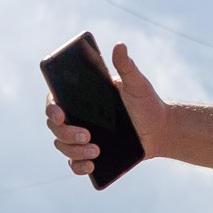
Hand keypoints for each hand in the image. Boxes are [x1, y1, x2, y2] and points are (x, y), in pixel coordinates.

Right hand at [45, 41, 168, 176]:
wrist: (161, 130)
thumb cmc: (146, 103)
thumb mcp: (137, 84)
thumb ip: (127, 66)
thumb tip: (119, 45)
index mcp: (81, 100)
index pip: (56, 101)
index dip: (51, 107)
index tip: (60, 113)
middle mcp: (77, 119)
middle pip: (55, 127)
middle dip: (66, 133)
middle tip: (86, 134)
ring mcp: (82, 139)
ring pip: (63, 147)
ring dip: (74, 151)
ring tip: (96, 150)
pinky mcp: (90, 156)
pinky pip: (75, 165)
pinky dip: (78, 167)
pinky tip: (91, 166)